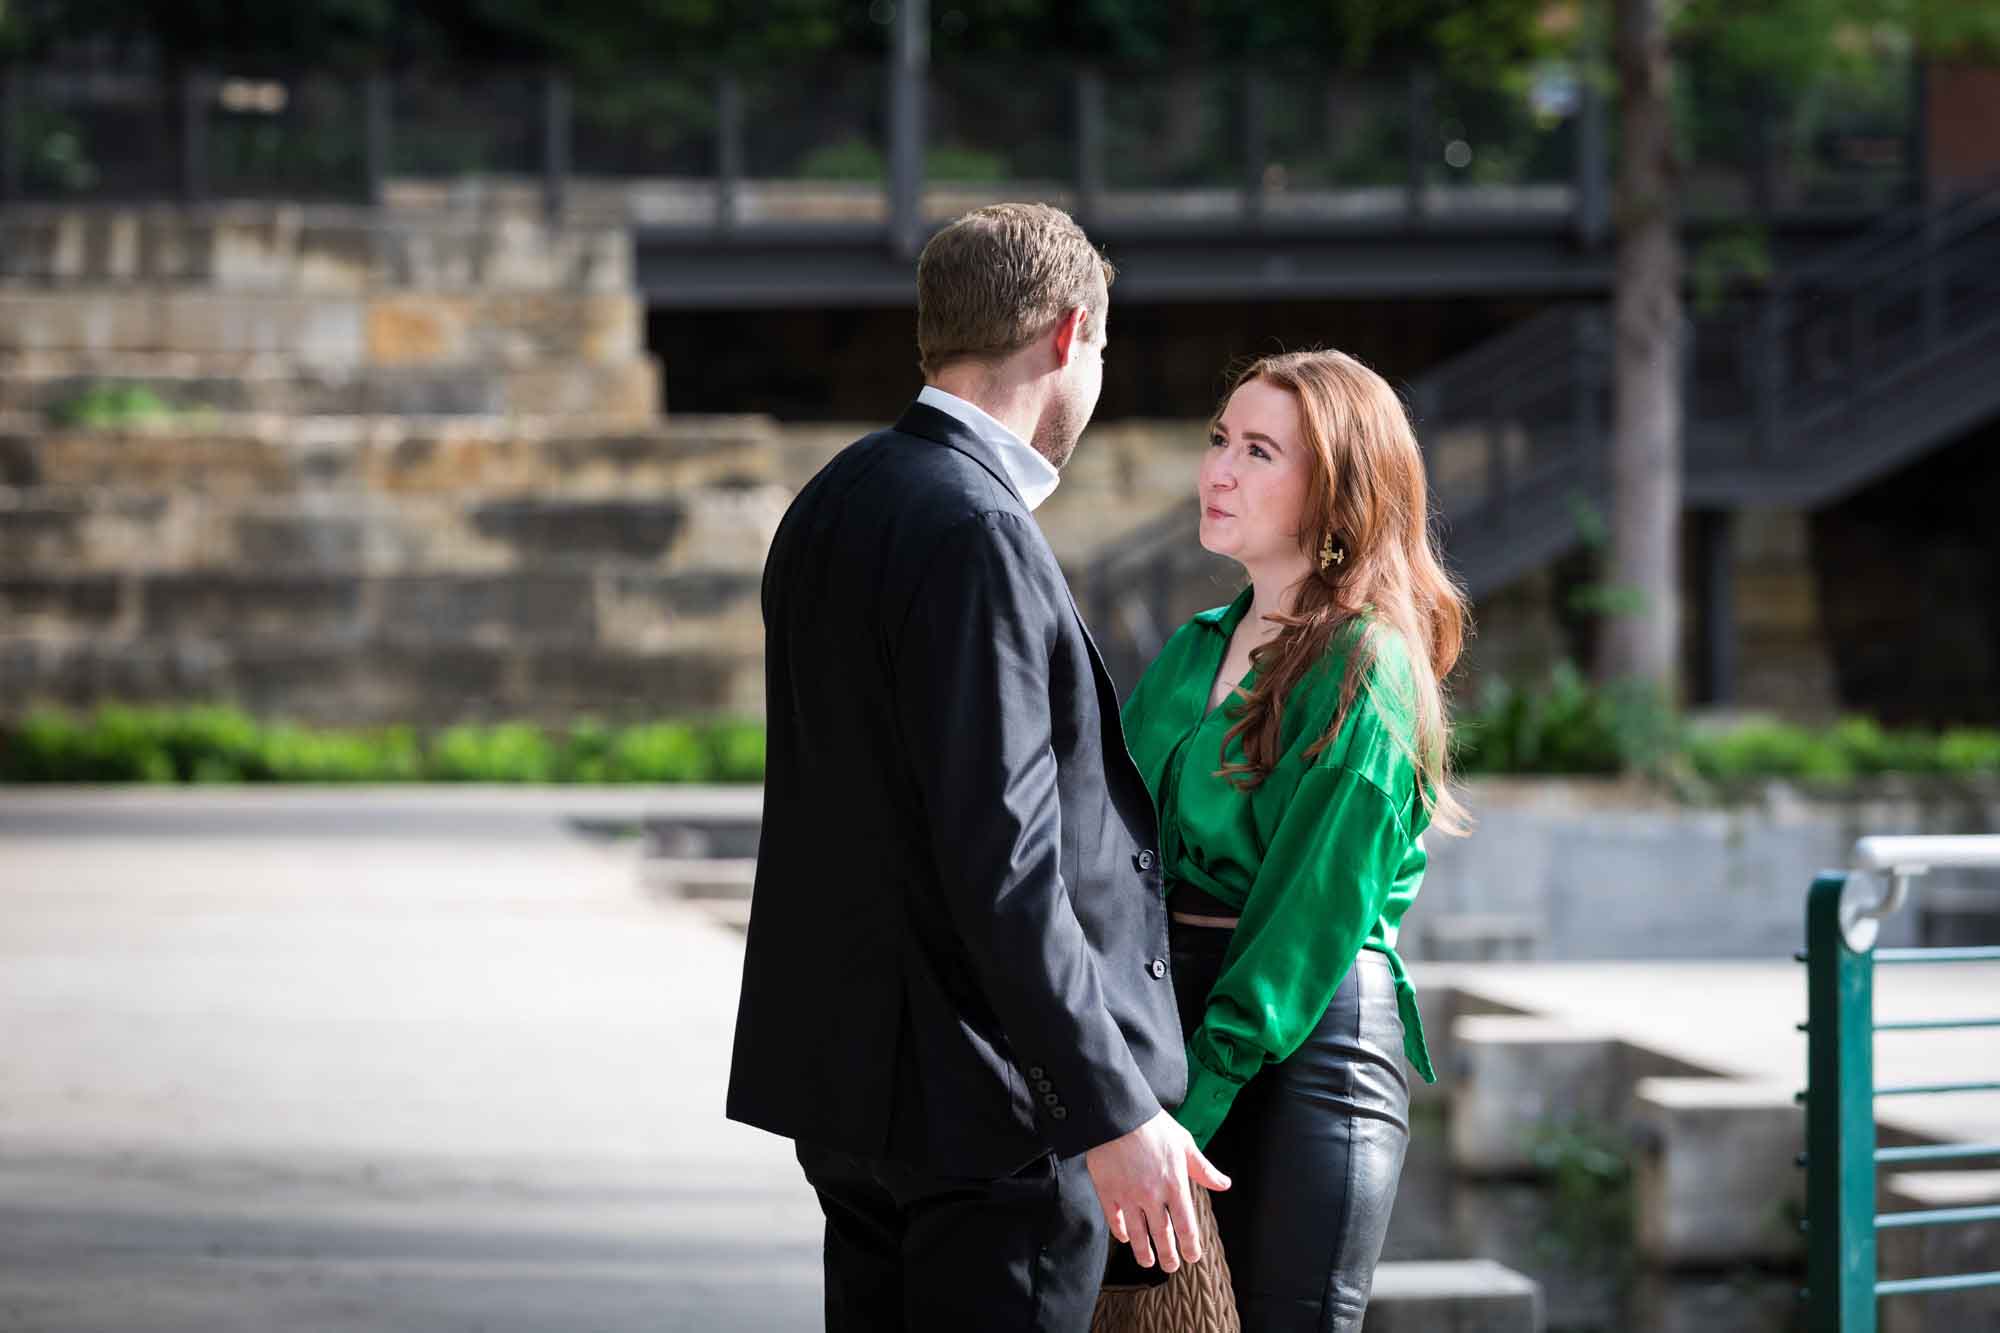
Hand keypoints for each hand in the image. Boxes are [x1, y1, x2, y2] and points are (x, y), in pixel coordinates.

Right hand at [1084, 1110, 1230, 1272]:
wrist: (1119, 1114)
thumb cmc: (1153, 1125)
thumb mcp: (1184, 1144)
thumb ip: (1203, 1169)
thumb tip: (1224, 1184)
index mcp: (1174, 1184)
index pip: (1186, 1225)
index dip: (1190, 1245)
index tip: (1192, 1256)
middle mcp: (1152, 1195)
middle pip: (1162, 1234)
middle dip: (1168, 1255)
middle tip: (1171, 1266)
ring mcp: (1128, 1195)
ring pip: (1138, 1233)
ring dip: (1144, 1251)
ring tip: (1148, 1262)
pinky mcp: (1107, 1190)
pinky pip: (1114, 1218)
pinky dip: (1120, 1231)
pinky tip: (1125, 1238)